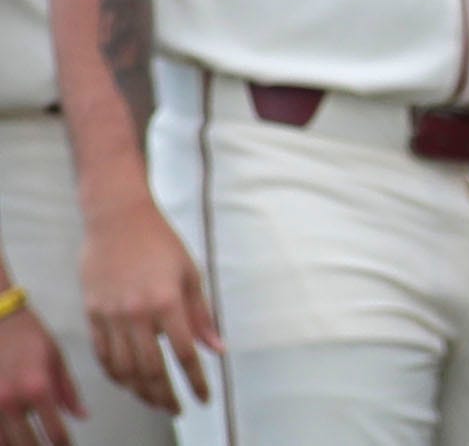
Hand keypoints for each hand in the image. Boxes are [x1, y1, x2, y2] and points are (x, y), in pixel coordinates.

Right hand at [0, 293, 83, 445]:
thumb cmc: (28, 336)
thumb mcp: (56, 358)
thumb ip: (68, 391)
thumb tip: (81, 416)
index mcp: (38, 388)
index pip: (54, 432)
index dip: (63, 445)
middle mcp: (11, 401)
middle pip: (25, 444)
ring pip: (2, 442)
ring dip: (17, 444)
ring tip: (29, 441)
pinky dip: (0, 436)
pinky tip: (10, 435)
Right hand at [79, 197, 215, 414]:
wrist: (117, 220)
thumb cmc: (161, 243)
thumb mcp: (190, 274)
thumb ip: (201, 315)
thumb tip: (216, 348)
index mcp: (167, 302)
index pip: (185, 353)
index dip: (195, 380)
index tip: (204, 398)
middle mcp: (137, 313)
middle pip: (150, 369)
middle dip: (165, 395)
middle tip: (176, 409)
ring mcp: (110, 315)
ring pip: (123, 368)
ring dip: (139, 390)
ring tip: (154, 400)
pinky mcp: (92, 314)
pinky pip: (102, 355)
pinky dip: (115, 374)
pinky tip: (127, 381)